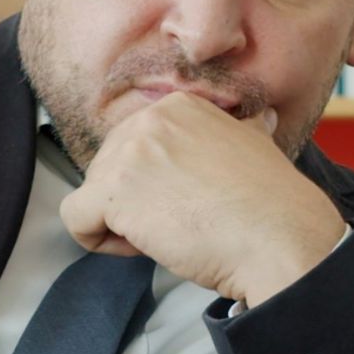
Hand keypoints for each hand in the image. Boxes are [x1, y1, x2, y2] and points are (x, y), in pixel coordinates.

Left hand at [59, 91, 345, 305]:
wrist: (279, 238)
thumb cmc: (271, 206)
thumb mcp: (256, 147)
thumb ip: (240, 131)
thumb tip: (258, 122)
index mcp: (178, 107)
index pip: (133, 148)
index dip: (154, 184)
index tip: (188, 201)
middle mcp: (148, 120)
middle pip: (107, 170)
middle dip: (134, 204)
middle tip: (178, 223)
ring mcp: (128, 154)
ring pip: (92, 195)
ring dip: (121, 225)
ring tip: (168, 234)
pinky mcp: (113, 192)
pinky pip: (75, 219)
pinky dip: (99, 242)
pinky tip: (140, 247)